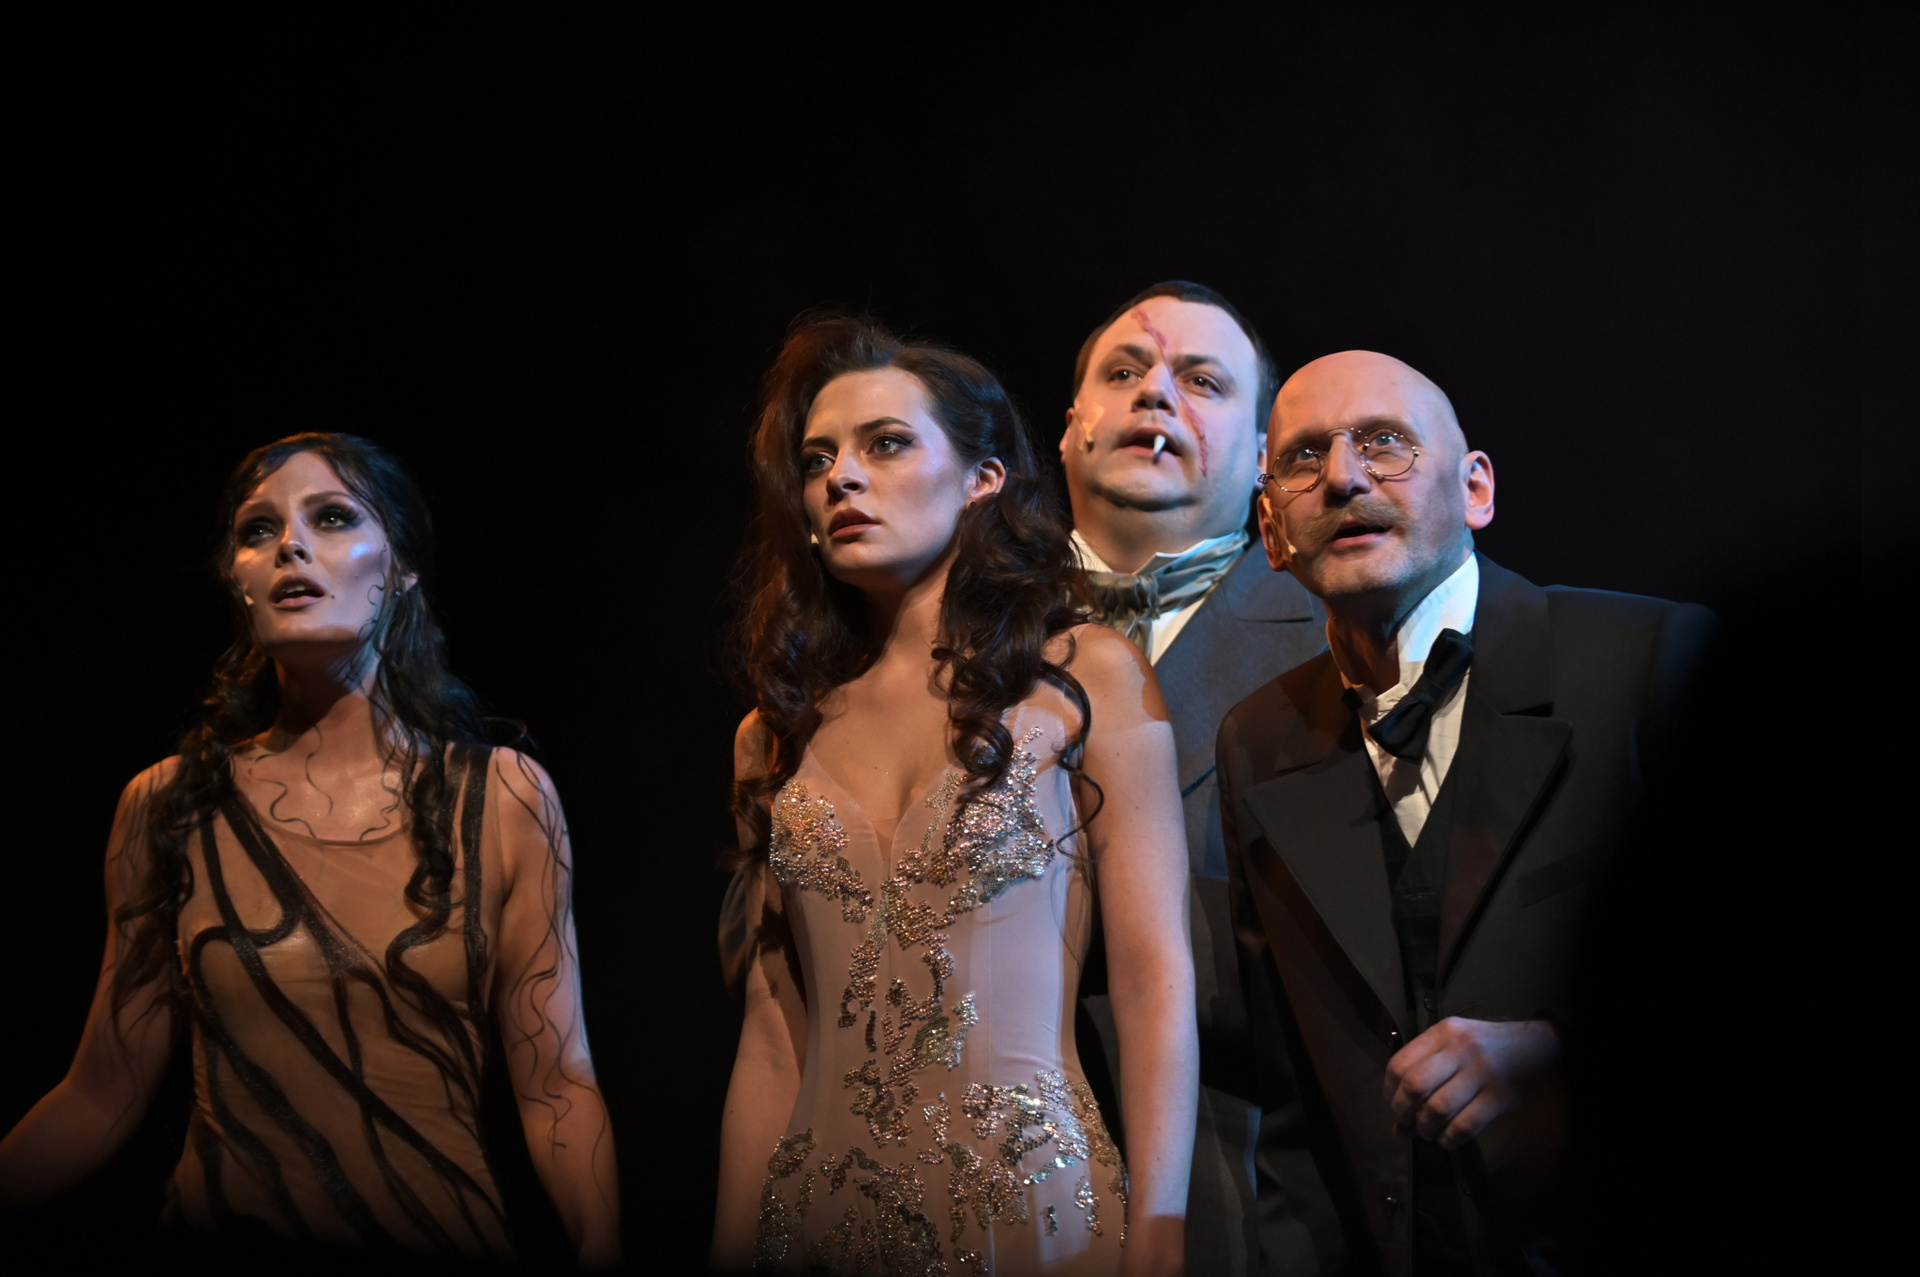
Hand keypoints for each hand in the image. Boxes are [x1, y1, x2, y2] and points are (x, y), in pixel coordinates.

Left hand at [1384, 1017, 1560, 1148]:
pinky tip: (1448, 1138)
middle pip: (1415, 1086)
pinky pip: (1464, 1125)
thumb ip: (1425, 1078)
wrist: (1539, 1046)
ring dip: (1426, 1129)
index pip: (1400, 1064)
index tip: (1395, 1105)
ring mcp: (1482, 1072)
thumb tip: (1399, 1127)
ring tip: (1429, 1132)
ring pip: (1438, 1109)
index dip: (1390, 1092)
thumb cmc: (1488, 1048)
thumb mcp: (1454, 1048)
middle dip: (1405, 1112)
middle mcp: (1460, 1049)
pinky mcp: (1501, 1096)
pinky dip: (1450, 1138)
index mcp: (1444, 1033)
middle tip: (1410, 1123)